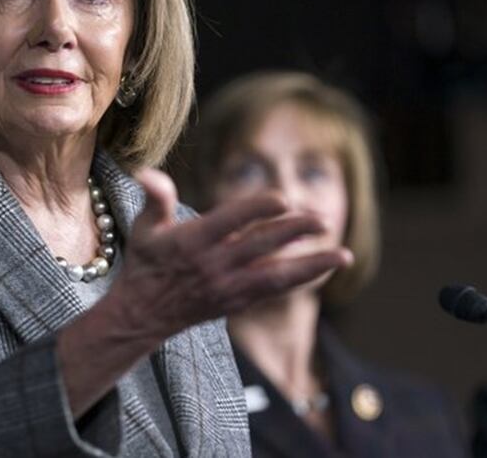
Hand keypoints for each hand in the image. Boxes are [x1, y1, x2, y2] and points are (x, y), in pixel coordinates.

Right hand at [108, 168, 352, 340]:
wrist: (143, 315)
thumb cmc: (145, 262)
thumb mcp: (143, 227)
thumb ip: (155, 198)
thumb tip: (146, 171)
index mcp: (193, 242)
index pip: (231, 221)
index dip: (257, 209)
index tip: (283, 199)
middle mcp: (214, 265)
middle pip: (261, 246)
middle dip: (295, 232)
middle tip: (324, 220)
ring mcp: (227, 287)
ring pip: (276, 275)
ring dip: (312, 265)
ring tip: (344, 256)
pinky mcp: (237, 302)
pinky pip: (274, 290)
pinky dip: (300, 279)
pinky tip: (323, 268)